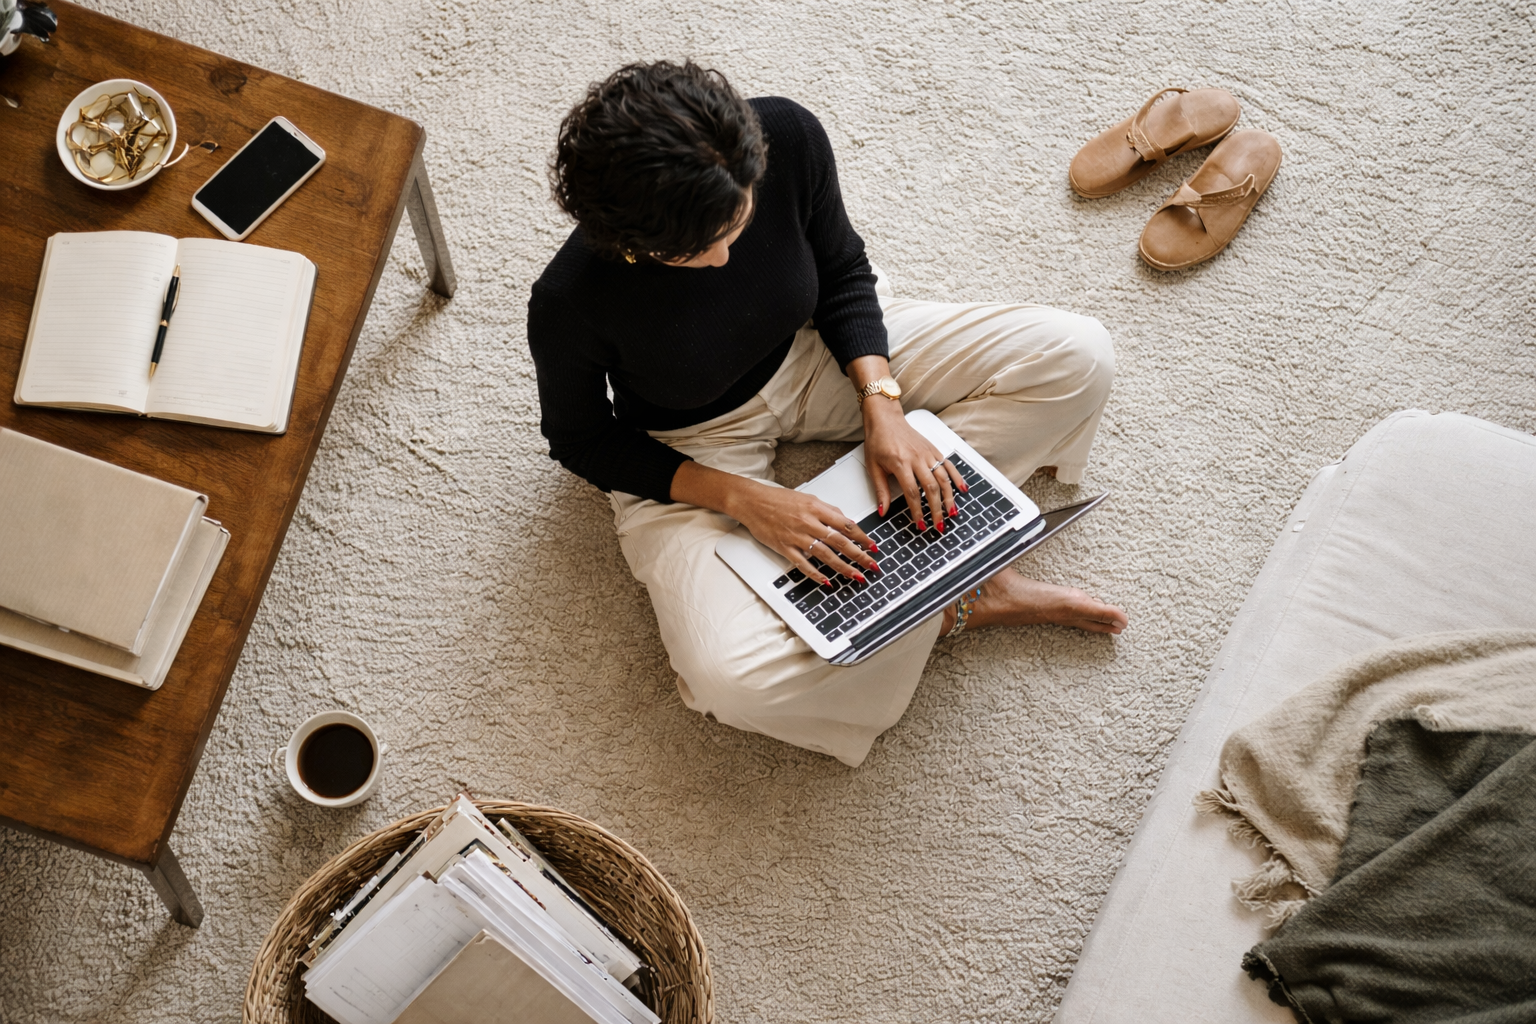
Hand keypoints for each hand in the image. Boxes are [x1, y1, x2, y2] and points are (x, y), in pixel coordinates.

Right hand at [670, 462, 878, 585]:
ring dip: (843, 568)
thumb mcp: (808, 498)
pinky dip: (816, 574)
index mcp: (817, 508)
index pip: (846, 524)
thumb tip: (846, 521)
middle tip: (872, 566)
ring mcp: (797, 536)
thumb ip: (828, 510)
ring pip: (825, 555)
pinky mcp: (785, 547)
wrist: (753, 502)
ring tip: (856, 576)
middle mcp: (809, 522)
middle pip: (840, 542)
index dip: (862, 537)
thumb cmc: (779, 499)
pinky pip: (803, 564)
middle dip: (859, 556)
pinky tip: (827, 581)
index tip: (873, 547)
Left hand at [860, 397, 967, 531]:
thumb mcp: (873, 467)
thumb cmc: (878, 441)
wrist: (885, 419)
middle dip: (937, 509)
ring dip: (949, 497)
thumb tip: (883, 511)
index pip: (912, 492)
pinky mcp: (933, 450)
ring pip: (943, 478)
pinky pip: (948, 465)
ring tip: (952, 512)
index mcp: (900, 463)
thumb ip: (881, 490)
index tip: (920, 524)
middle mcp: (917, 458)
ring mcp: (927, 453)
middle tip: (939, 525)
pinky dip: (957, 477)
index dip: (917, 511)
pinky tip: (962, 489)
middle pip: (931, 488)